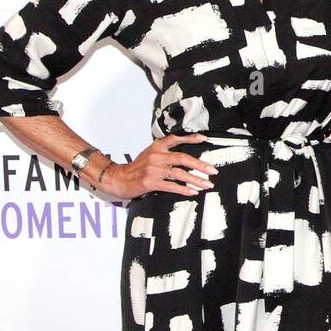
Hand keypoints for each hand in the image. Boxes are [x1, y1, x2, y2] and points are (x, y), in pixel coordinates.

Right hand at [97, 134, 216, 200]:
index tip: (204, 138)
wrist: (118, 178)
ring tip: (207, 184)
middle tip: (212, 170)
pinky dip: (184, 189)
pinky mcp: (150, 182)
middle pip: (182, 158)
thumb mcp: (150, 154)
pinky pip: (171, 186)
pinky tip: (193, 192)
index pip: (175, 139)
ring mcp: (153, 170)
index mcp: (156, 147)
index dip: (190, 138)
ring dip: (196, 180)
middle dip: (200, 165)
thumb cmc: (137, 167)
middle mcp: (156, 156)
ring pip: (179, 174)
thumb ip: (165, 152)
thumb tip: (186, 156)